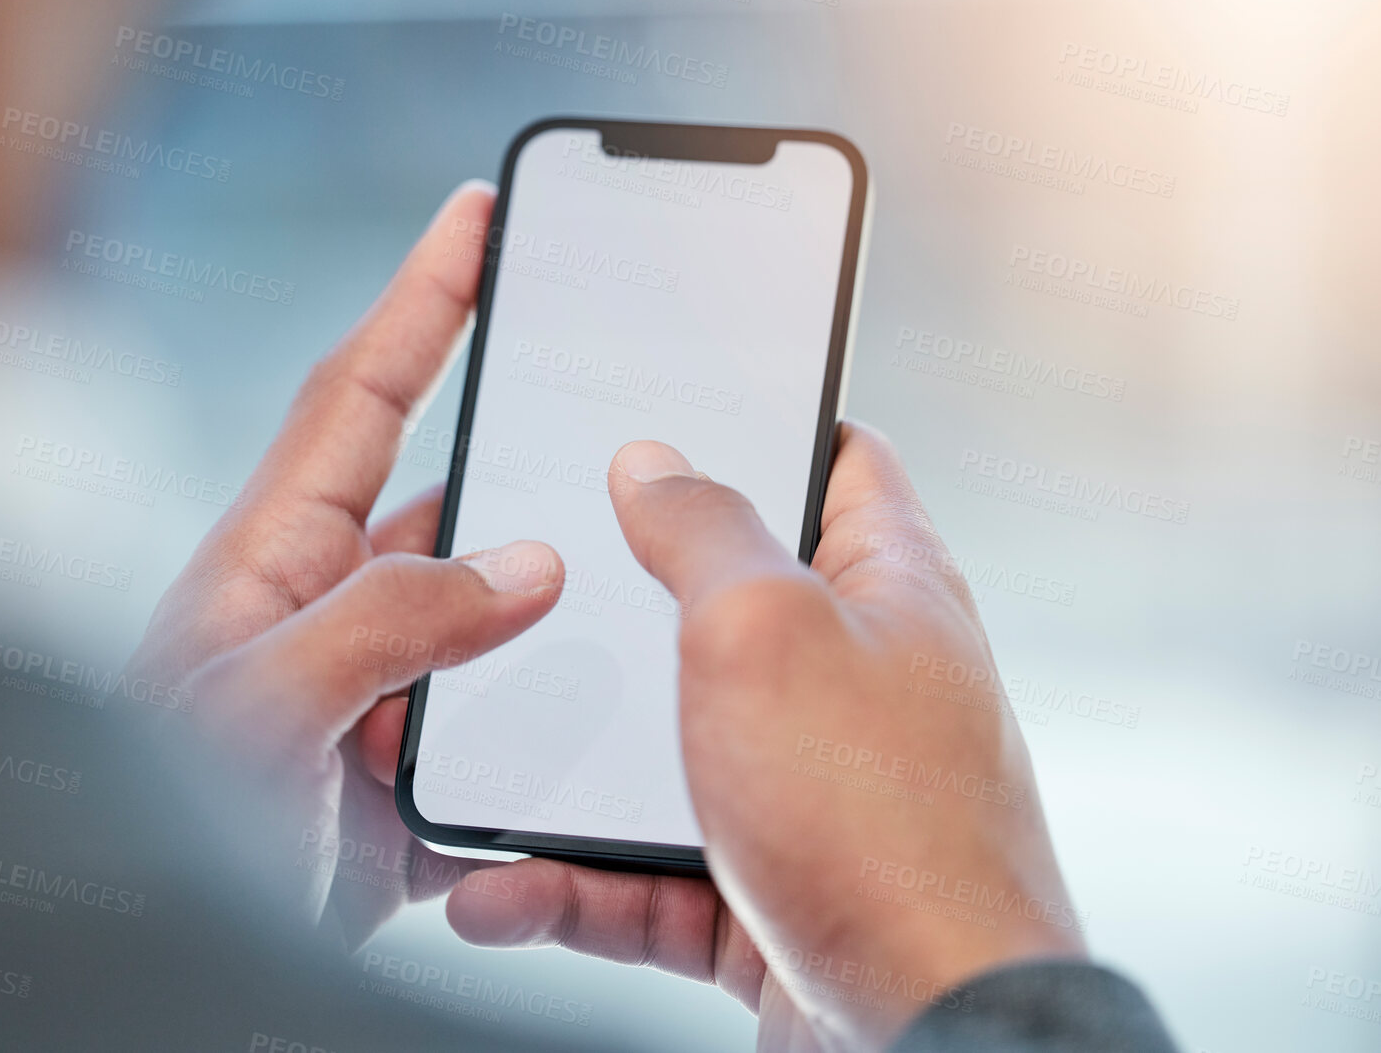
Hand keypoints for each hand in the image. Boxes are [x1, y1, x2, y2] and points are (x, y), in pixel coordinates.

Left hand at [130, 182, 562, 943]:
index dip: (419, 296)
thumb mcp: (260, 711)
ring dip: (550, 606)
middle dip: (518, 438)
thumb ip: (387, 624)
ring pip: (484, 616)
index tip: (475, 214)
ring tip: (631, 579)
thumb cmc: (152, 828)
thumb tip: (523, 562)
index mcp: (269, 563)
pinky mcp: (400, 779)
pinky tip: (589, 734)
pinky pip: (496, 729)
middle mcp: (323, 612)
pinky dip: (545, 728)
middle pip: (445, 496)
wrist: (146, 967)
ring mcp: (367, 695)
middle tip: (602, 379)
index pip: (361, 397)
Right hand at [447, 428, 1085, 1049]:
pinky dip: (570, 884)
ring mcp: (811, 793)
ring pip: (665, 754)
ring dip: (565, 771)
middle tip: (536, 585)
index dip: (759, 420)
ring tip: (476, 765)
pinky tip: (502, 890)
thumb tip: (654, 464)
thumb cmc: (886, 830)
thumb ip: (703, 532)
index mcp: (887, 590)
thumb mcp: (766, 632)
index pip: (837, 461)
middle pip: (721, 610)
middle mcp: (856, 685)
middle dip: (620, 607)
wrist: (925, 1036)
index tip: (670, 412)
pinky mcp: (766, 891)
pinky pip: (647, 873)